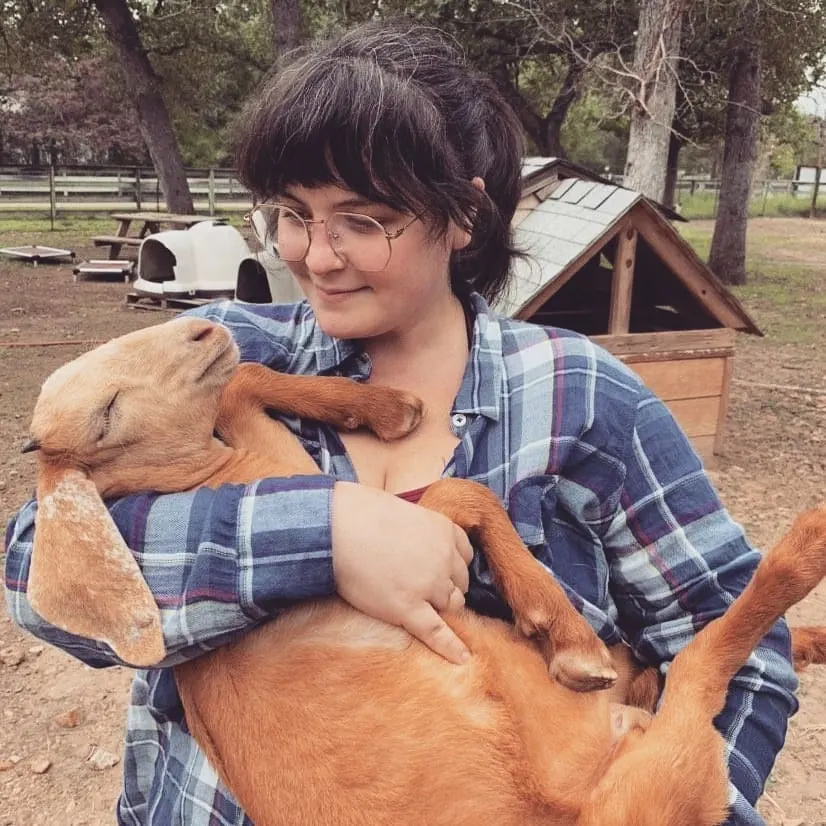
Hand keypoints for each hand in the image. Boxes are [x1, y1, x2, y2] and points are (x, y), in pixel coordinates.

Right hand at [331, 481, 472, 663]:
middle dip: (447, 587)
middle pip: (459, 582)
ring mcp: (428, 585)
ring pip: (451, 606)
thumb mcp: (404, 510)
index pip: (465, 555)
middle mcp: (444, 558)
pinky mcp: (407, 608)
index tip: (442, 569)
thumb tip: (414, 537)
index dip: (453, 564)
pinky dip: (451, 647)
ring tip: (425, 609)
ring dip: (442, 609)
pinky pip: (436, 632)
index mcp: (445, 530)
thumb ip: (419, 528)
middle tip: (426, 588)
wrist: (337, 526)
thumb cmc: (361, 512)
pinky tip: (462, 658)